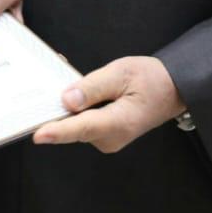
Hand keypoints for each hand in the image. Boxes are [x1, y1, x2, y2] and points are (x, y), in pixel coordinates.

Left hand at [33, 56, 185, 152]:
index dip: (58, 131)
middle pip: (74, 124)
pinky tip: (77, 88)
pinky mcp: (104, 134)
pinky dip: (77, 106)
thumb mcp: (122, 73)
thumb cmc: (152, 79)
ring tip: (66, 73)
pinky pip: (83, 121)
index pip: (82, 128)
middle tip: (50, 76)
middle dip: (58, 104)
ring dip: (68, 103)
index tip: (38, 135)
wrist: (173, 90)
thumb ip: (93, 87)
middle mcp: (111, 137)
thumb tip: (68, 100)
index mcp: (119, 123)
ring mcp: (107, 139)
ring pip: (76, 122)